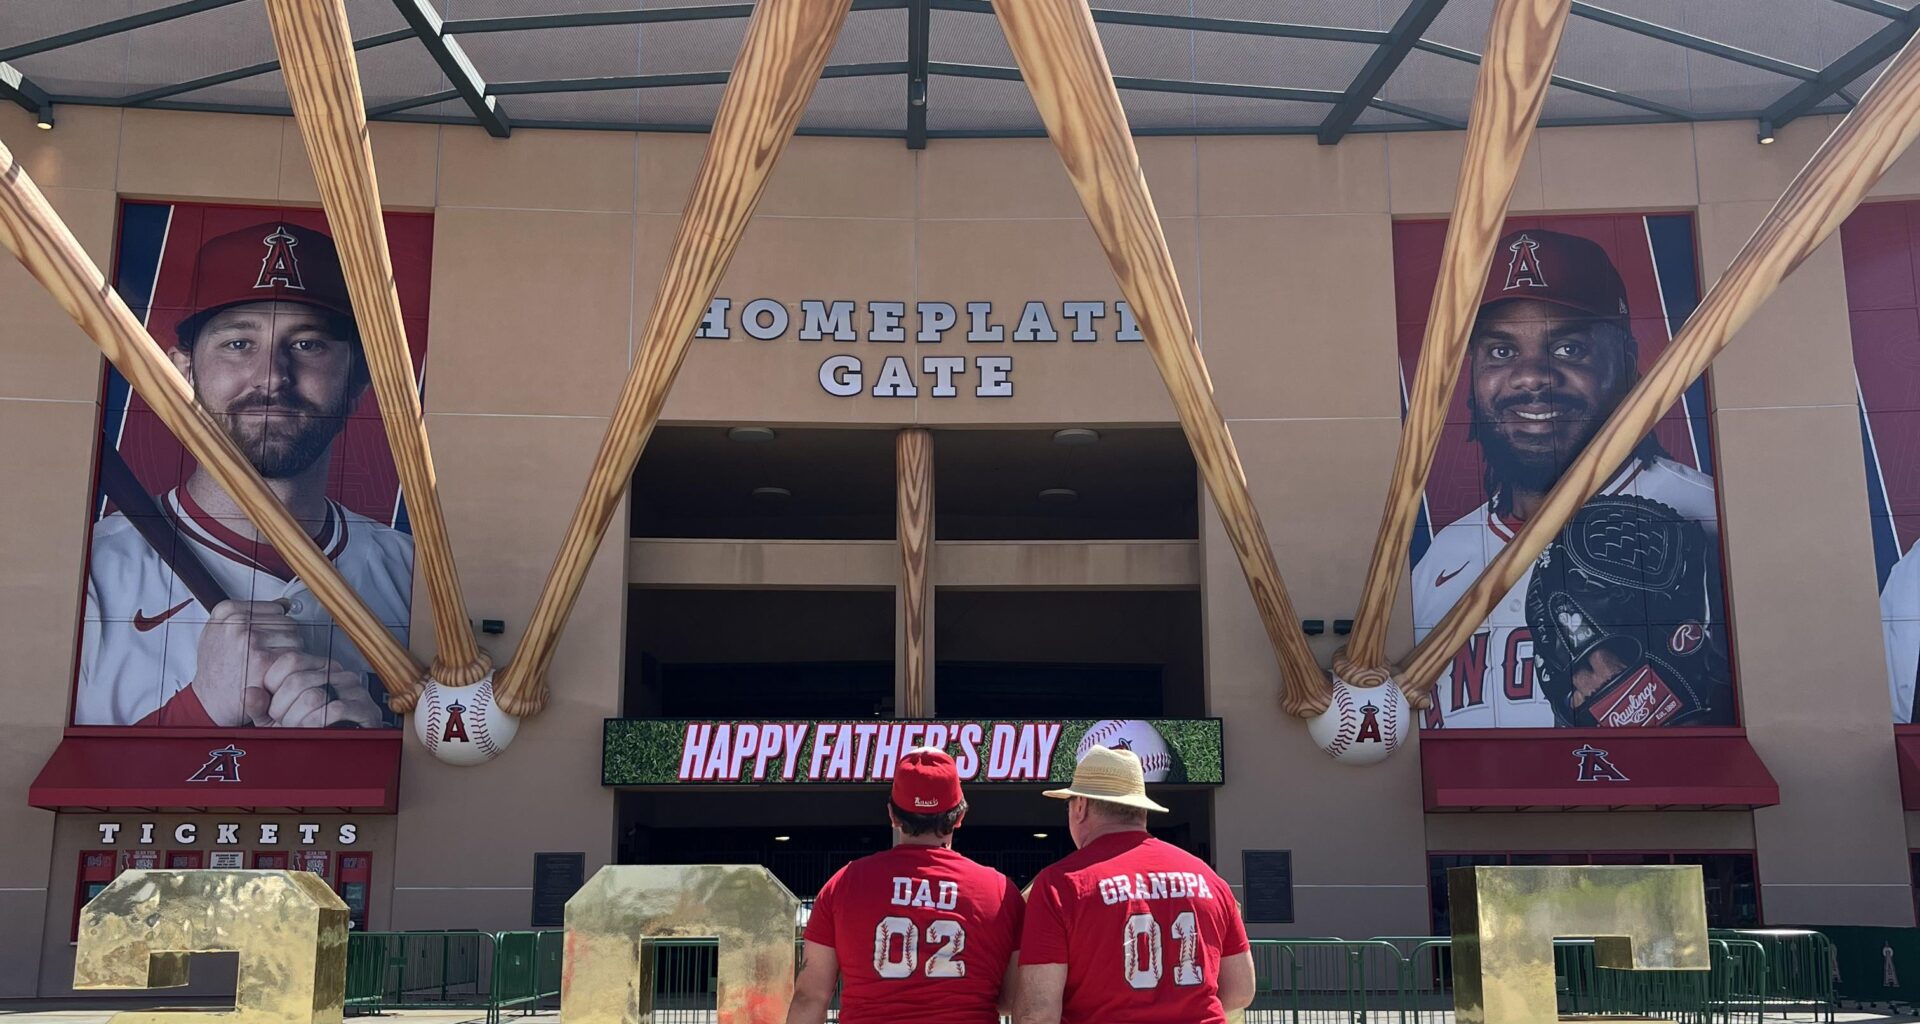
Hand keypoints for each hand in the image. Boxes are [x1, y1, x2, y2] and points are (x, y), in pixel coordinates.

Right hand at [191, 600, 304, 726]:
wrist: (209, 701)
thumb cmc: (216, 669)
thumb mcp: (218, 633)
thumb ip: (247, 614)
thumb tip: (284, 603)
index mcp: (227, 613)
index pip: (275, 607)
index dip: (276, 628)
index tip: (267, 638)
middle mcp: (238, 624)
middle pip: (287, 621)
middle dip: (285, 639)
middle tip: (270, 655)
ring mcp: (251, 641)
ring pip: (295, 636)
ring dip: (291, 651)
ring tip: (272, 663)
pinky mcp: (264, 660)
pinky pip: (295, 654)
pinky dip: (293, 666)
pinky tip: (277, 673)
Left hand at [259, 651, 383, 727]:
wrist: (339, 752)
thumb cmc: (308, 730)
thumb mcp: (275, 719)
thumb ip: (260, 706)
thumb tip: (250, 692)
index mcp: (315, 667)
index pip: (290, 660)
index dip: (273, 685)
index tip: (273, 705)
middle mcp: (336, 672)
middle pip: (298, 680)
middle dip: (282, 708)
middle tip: (284, 722)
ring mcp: (353, 688)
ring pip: (314, 696)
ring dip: (299, 719)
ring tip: (299, 727)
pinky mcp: (365, 707)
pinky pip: (336, 709)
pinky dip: (318, 723)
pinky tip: (314, 730)